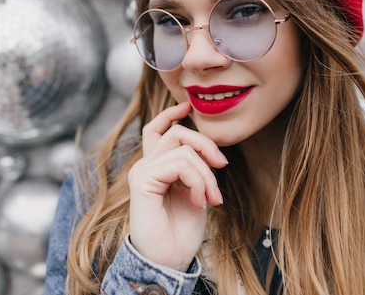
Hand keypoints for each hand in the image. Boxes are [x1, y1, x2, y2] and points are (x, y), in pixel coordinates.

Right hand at [128, 102, 227, 271]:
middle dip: (206, 145)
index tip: (187, 106)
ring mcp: (142, 171)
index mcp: (156, 166)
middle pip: (177, 133)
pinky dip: (198, 180)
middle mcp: (145, 165)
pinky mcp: (142, 179)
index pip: (157, 129)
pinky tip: (200, 202)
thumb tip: (207, 150)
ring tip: (211, 198)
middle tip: (223, 166)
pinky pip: (179, 163)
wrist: (170, 258)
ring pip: (183, 148)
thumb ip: (195, 168)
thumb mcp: (195, 191)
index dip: (170, 114)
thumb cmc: (182, 230)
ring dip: (206, 173)